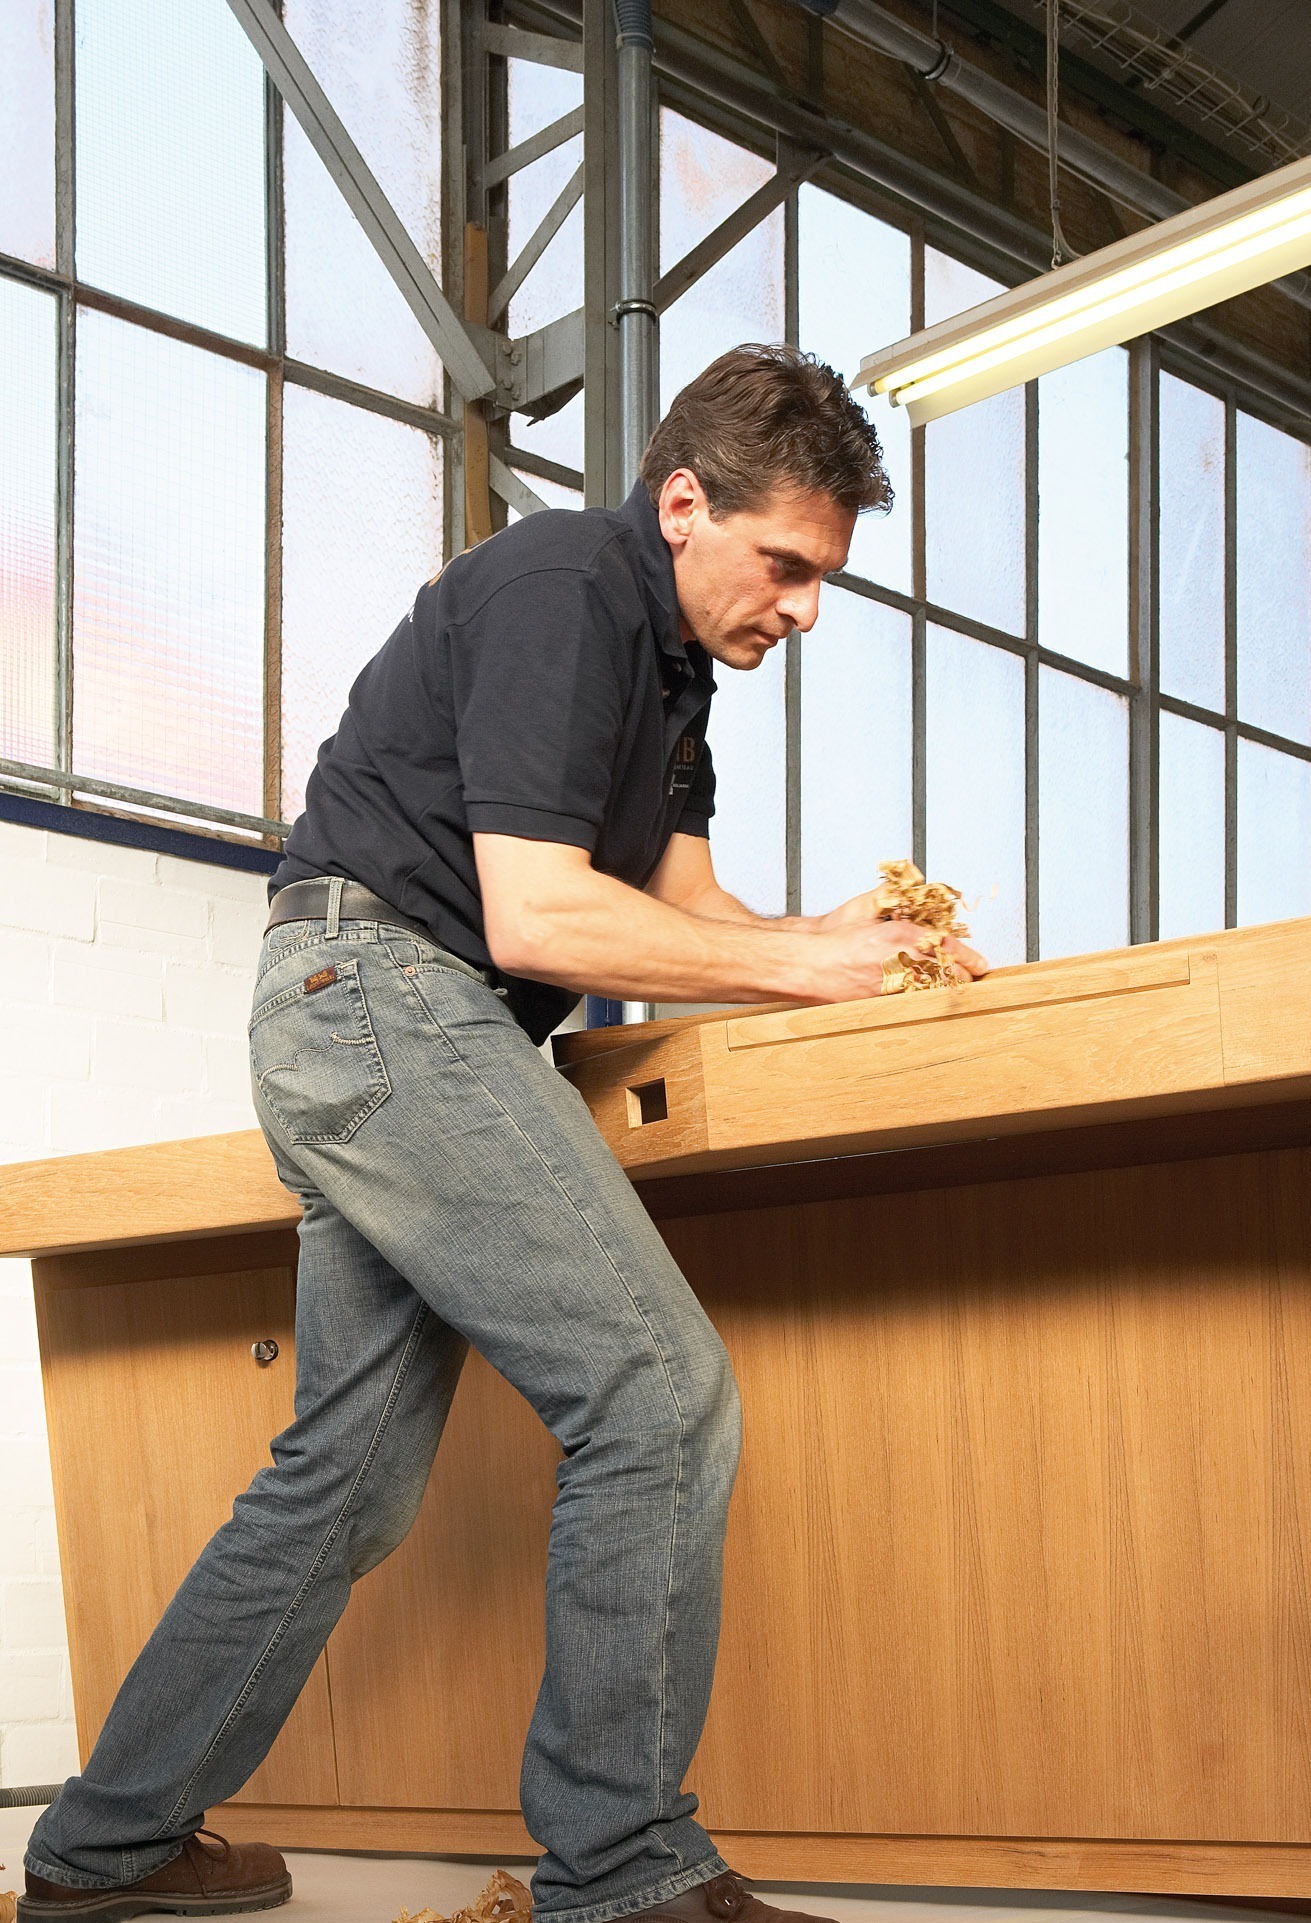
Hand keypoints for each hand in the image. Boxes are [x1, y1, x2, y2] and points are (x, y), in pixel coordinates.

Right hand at [802, 917, 988, 1001]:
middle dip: (963, 976)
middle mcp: (901, 960)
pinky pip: (914, 1002)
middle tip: (973, 977)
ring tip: (953, 988)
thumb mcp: (865, 910)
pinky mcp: (884, 1001)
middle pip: (948, 973)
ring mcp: (894, 984)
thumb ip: (891, 899)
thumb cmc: (833, 940)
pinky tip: (928, 998)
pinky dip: (925, 1000)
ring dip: (946, 989)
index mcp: (901, 936)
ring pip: (935, 990)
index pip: (948, 947)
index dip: (969, 957)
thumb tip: (909, 883)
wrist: (810, 965)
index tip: (980, 963)